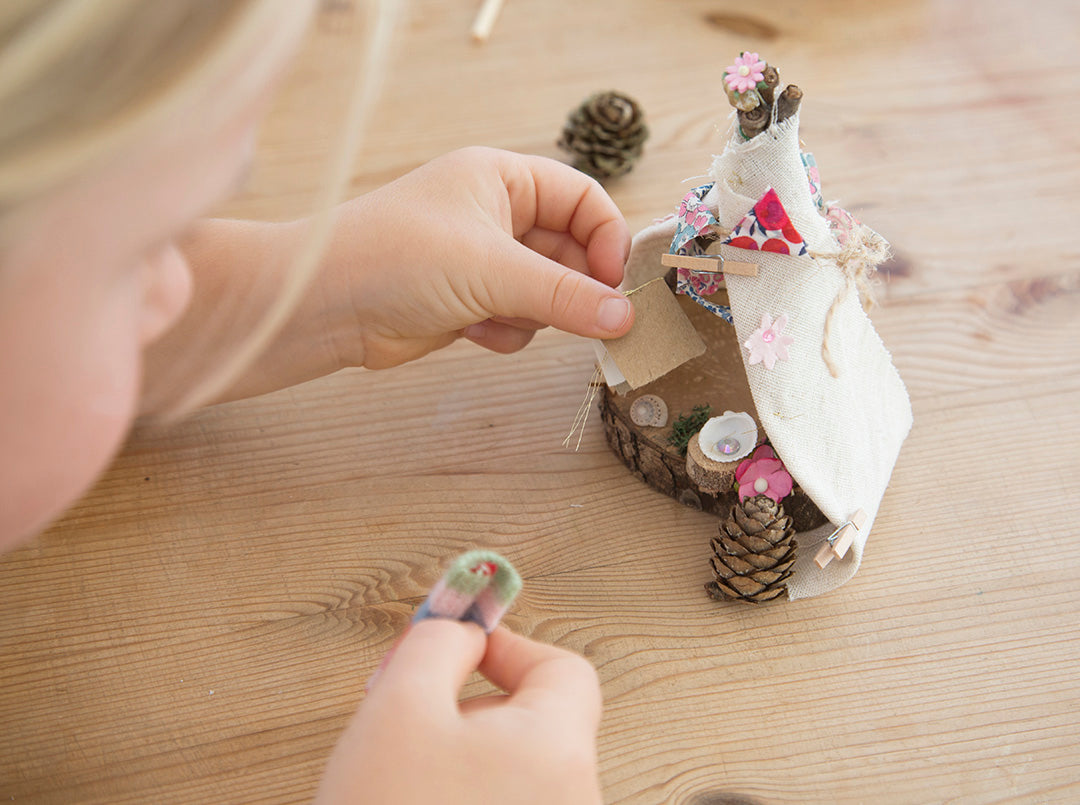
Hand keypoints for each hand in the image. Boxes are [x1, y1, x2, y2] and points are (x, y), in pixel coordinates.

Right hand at [315, 620, 603, 803]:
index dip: (510, 647)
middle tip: (405, 714)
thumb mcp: (397, 709)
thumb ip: (436, 648)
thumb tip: (461, 633)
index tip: (458, 647)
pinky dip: (459, 797)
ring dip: (457, 758)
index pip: (565, 669)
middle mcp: (574, 800)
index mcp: (558, 752)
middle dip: (468, 708)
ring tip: (398, 778)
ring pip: (511, 774)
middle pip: (535, 723)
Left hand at [325, 147, 633, 368]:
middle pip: (571, 251)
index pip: (582, 200)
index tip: (615, 283)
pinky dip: (505, 332)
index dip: (606, 239)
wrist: (324, 307)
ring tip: (499, 315)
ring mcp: (482, 261)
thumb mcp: (490, 269)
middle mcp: (496, 215)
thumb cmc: (395, 258)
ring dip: (534, 313)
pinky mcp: (469, 303)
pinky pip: (519, 321)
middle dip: (574, 287)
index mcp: (502, 179)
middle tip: (590, 320)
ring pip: (547, 293)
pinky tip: (471, 331)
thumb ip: (563, 294)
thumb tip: (624, 317)